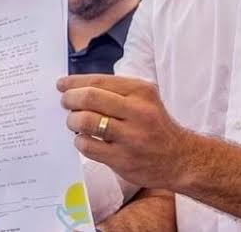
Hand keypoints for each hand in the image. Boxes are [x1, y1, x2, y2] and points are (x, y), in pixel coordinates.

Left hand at [57, 75, 185, 190]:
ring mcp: (131, 137)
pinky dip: (80, 141)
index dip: (74, 82)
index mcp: (141, 91)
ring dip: (72, 121)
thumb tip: (75, 87)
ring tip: (73, 122)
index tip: (61, 85)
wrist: (180, 158)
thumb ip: (115, 92)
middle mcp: (137, 112)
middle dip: (70, 99)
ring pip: (86, 122)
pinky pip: (88, 147)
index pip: (99, 81)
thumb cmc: (154, 125)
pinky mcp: (123, 160)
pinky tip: (84, 140)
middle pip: (89, 98)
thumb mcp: (144, 99)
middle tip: (64, 103)